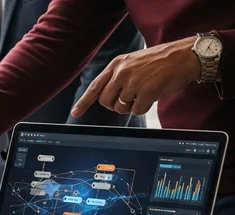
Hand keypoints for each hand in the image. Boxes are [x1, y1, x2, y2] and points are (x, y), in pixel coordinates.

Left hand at [72, 37, 200, 116]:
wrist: (184, 56)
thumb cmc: (159, 61)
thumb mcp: (133, 62)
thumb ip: (118, 76)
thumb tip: (107, 97)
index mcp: (116, 65)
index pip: (95, 86)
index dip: (84, 102)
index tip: (75, 113)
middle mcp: (121, 73)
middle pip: (106, 102)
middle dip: (115, 105)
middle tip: (128, 100)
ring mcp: (133, 82)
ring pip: (120, 108)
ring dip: (131, 106)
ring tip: (143, 93)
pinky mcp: (146, 91)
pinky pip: (136, 111)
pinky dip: (143, 108)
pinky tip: (152, 96)